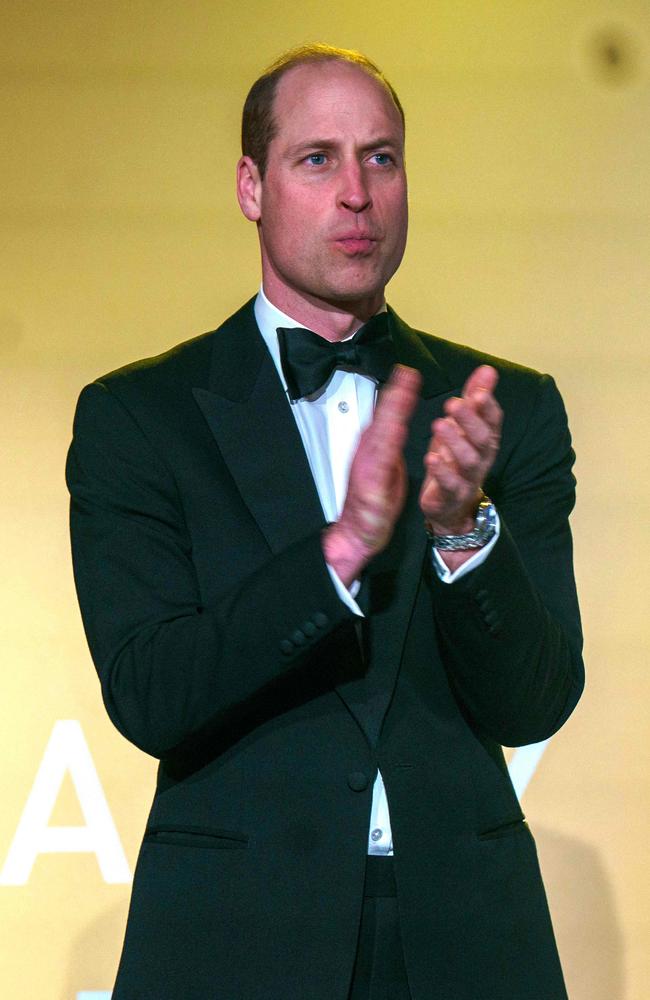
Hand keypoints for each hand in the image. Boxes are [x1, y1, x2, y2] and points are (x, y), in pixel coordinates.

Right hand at [323, 365, 421, 586]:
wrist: (359, 530)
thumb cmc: (372, 499)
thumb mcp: (387, 463)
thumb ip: (392, 442)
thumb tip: (398, 422)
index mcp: (376, 445)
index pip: (389, 414)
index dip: (399, 393)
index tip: (409, 373)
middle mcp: (369, 449)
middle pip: (384, 416)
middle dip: (396, 392)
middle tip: (408, 372)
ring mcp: (368, 462)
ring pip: (382, 430)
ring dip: (394, 408)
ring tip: (404, 390)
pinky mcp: (370, 479)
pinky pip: (382, 455)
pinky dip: (389, 439)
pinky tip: (397, 426)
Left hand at [419, 365, 501, 536]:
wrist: (449, 505)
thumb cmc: (455, 459)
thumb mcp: (463, 427)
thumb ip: (475, 399)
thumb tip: (487, 370)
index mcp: (485, 439)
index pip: (493, 420)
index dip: (488, 406)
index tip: (479, 391)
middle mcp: (482, 458)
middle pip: (482, 438)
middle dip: (470, 420)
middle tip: (453, 403)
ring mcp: (469, 478)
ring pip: (468, 461)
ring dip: (454, 442)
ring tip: (439, 425)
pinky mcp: (452, 495)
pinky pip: (450, 485)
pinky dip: (441, 471)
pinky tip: (431, 458)